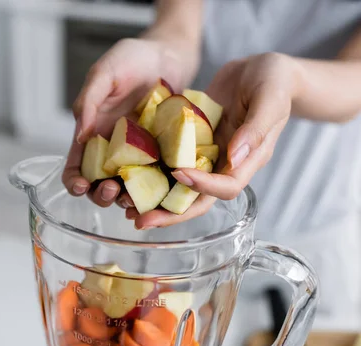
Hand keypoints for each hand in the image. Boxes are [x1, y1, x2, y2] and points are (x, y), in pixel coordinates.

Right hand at [62, 34, 198, 207]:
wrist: (170, 53)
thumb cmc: (133, 58)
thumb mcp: (104, 74)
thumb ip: (88, 102)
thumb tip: (80, 135)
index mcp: (93, 134)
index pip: (76, 168)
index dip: (74, 182)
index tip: (81, 185)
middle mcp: (113, 150)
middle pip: (99, 186)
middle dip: (101, 195)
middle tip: (112, 188)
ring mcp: (139, 154)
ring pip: (128, 189)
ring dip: (126, 198)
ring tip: (132, 195)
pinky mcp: (163, 154)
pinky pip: (157, 178)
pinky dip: (155, 189)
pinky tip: (159, 189)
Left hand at [131, 52, 297, 228]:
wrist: (260, 70)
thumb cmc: (273, 81)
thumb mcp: (270, 98)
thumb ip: (256, 128)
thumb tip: (235, 156)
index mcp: (248, 160)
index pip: (226, 186)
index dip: (203, 186)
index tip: (179, 173)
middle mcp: (225, 165)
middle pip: (198, 200)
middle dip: (170, 213)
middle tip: (140, 221)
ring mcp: (207, 157)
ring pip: (180, 188)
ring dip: (155, 201)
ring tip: (126, 209)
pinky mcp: (191, 145)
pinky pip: (170, 164)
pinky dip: (151, 174)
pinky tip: (128, 178)